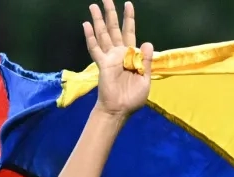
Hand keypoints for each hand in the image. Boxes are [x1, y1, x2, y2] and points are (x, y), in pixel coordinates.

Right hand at [83, 0, 152, 116]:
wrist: (120, 109)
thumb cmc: (133, 97)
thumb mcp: (145, 79)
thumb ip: (146, 62)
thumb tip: (147, 43)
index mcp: (132, 55)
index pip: (130, 32)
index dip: (129, 18)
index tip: (128, 4)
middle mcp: (119, 53)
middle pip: (114, 29)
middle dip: (111, 14)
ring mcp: (110, 57)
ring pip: (103, 34)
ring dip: (98, 20)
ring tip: (93, 6)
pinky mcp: (102, 64)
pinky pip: (95, 48)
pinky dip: (90, 37)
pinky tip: (86, 25)